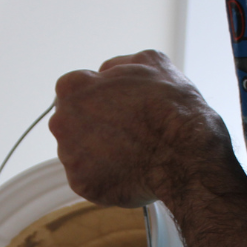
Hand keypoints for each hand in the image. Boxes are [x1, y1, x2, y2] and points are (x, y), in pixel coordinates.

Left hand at [49, 50, 234, 207]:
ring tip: (135, 151)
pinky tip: (131, 170)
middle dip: (96, 124)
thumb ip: (119, 64)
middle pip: (73, 122)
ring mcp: (68, 155)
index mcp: (72, 89)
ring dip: (100, 151)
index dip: (98, 95)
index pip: (74, 89)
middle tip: (129, 129)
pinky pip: (90, 177)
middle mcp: (61, 122)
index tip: (117, 103)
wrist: (185, 155)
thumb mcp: (152, 63)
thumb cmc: (171, 107)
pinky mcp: (80, 183)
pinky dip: (107, 176)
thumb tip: (106, 72)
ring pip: (80, 151)